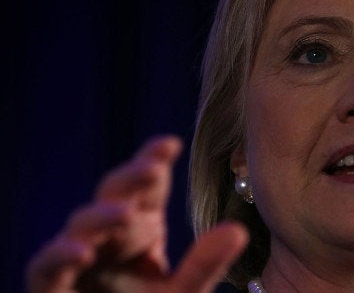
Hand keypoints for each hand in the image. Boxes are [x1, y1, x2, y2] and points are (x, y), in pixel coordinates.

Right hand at [26, 135, 247, 292]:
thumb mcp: (183, 291)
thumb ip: (205, 264)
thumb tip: (238, 231)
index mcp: (141, 227)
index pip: (148, 187)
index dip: (153, 161)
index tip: (170, 144)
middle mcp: (110, 236)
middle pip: (115, 195)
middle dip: (131, 179)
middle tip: (153, 169)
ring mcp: (80, 258)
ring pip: (82, 224)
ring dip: (101, 217)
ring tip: (123, 213)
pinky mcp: (53, 287)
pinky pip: (46, 267)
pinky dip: (59, 256)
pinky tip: (81, 251)